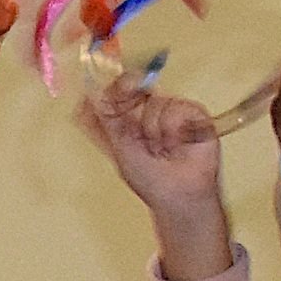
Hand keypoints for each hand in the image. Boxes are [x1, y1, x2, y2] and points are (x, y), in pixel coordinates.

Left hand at [79, 70, 233, 276]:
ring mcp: (172, 109)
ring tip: (162, 147)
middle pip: (138, 85)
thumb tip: (85, 99)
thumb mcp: (119, 148)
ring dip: (155, 128)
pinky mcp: (195, 114)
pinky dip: (174, 127)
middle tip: (126, 106)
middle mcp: (150, 109)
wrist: (178, 196)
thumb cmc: (149, 179)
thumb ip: (104, 121)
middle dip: (130, 93)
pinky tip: (178, 143)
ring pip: (157, 101)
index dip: (114, 87)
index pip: (118, 90)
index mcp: (130, 116)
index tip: (108, 90)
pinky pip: (179, 107)